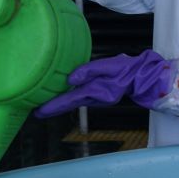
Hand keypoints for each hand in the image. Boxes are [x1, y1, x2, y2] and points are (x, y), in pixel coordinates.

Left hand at [34, 50, 172, 117]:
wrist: (142, 75)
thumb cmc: (127, 68)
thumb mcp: (109, 65)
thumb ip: (89, 70)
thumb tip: (70, 78)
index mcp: (96, 91)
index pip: (70, 99)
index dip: (53, 105)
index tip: (38, 111)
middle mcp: (95, 98)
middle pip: (69, 104)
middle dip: (53, 108)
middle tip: (36, 112)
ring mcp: (97, 99)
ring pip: (74, 102)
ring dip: (60, 104)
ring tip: (45, 105)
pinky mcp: (100, 96)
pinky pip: (81, 99)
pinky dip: (69, 100)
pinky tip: (63, 98)